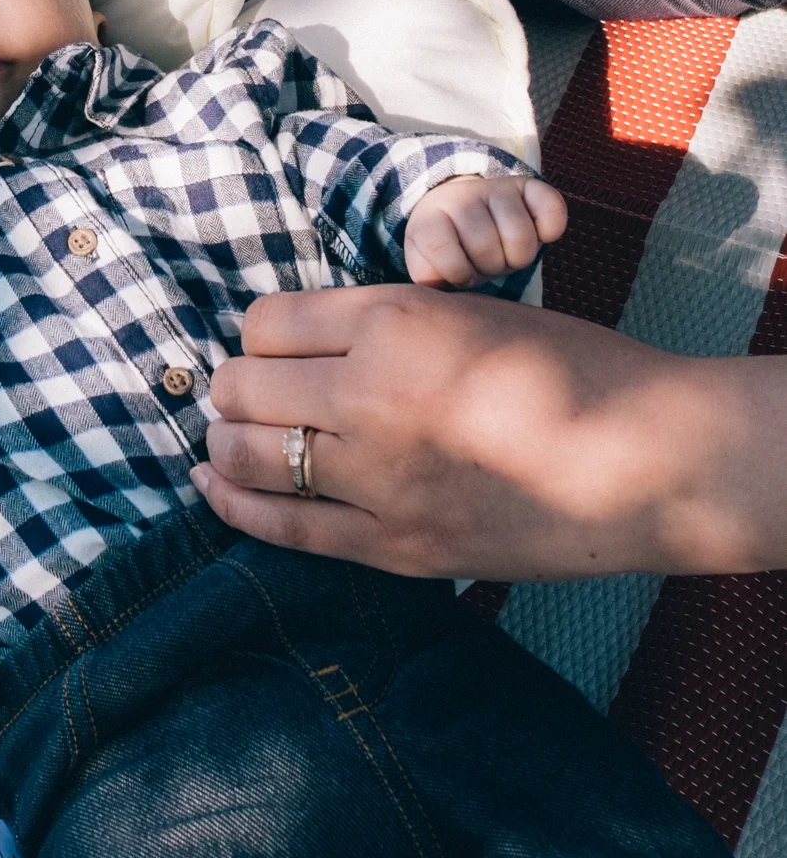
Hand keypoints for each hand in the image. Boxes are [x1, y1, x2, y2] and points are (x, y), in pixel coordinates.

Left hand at [192, 285, 786, 581]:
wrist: (645, 457)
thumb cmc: (572, 368)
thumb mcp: (468, 312)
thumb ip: (385, 325)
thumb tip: (306, 344)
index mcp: (393, 321)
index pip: (268, 321)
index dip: (261, 333)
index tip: (271, 345)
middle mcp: (371, 395)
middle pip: (244, 385)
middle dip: (234, 386)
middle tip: (242, 392)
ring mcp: (380, 478)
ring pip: (252, 455)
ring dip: (227, 442)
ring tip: (226, 437)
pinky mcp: (398, 546)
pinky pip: (287, 528)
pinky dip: (237, 506)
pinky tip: (213, 487)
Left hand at [403, 172, 566, 287]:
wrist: (465, 214)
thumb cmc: (449, 250)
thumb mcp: (428, 266)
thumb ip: (426, 279)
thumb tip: (436, 286)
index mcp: (431, 217)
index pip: (448, 258)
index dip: (459, 275)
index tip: (459, 271)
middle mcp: (463, 195)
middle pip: (488, 249)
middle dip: (489, 267)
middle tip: (484, 260)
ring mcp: (497, 188)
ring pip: (521, 239)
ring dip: (517, 258)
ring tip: (504, 251)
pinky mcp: (529, 186)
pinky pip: (552, 208)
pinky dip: (551, 228)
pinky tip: (537, 234)